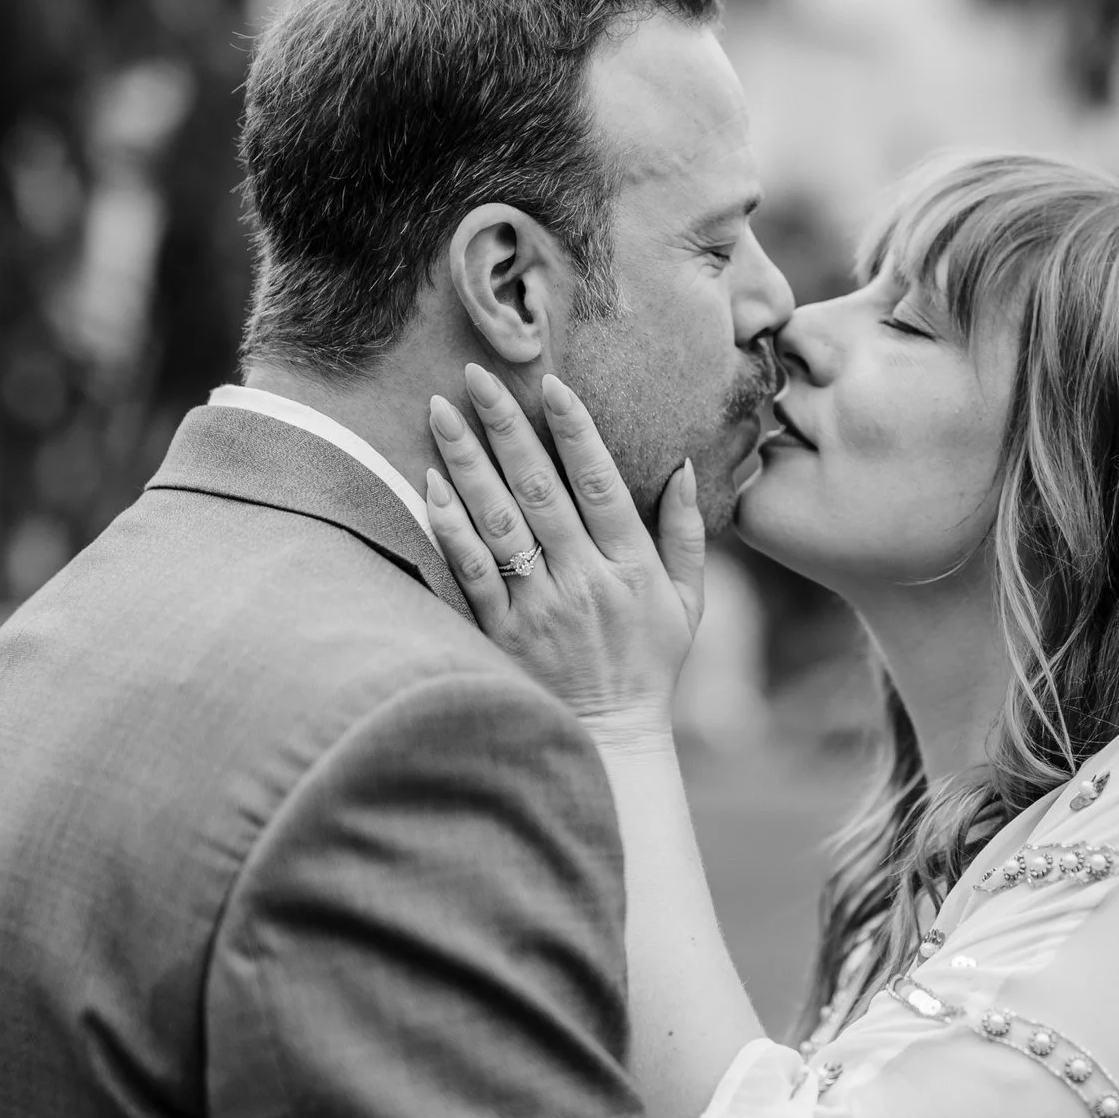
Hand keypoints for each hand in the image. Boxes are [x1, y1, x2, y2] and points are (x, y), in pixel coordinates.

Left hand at [422, 363, 705, 747]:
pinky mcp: (501, 633)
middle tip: (474, 375)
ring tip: (439, 411)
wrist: (608, 742)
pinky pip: (470, 570)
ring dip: (466, 462)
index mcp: (631, 566)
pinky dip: (450, 526)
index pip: (600, 483)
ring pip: (497, 520)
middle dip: (505, 426)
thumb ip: (686, 534)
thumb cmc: (649, 666)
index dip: (574, 430)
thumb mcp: (689, 602)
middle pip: (539, 489)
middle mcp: (584, 580)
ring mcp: (539, 607)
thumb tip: (683, 467)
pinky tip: (429, 484)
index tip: (548, 382)